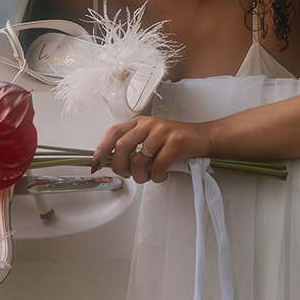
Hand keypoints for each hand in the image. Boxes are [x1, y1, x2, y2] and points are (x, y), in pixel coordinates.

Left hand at [93, 115, 215, 182]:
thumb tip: (113, 163)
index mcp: (139, 123)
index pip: (113, 133)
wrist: (202, 137)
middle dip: (121, 167)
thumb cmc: (174, 141)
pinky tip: (161, 175)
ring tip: (147, 176)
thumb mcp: (150, 138)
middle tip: (128, 175)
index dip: (102, 149)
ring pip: (138, 160)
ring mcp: (162, 132)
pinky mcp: (176, 143)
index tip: (97, 164)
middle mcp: (149, 124)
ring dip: (140, 176)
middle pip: (122, 147)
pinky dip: (157, 176)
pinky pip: (157, 166)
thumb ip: (133, 146)